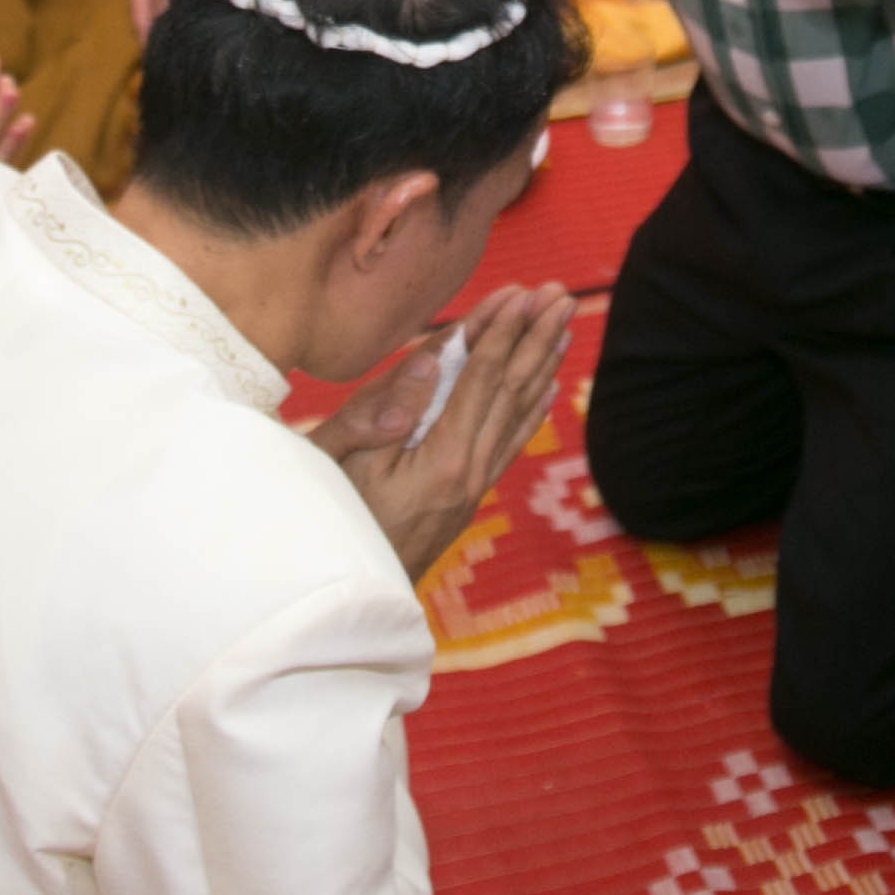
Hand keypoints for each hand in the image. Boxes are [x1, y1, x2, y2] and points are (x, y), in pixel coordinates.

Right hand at [309, 283, 577, 580]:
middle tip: (561, 296)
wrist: (348, 601)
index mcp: (441, 458)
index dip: (502, 331)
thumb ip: (382, 410)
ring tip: (564, 326)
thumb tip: (430, 360)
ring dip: (542, 365)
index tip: (524, 293)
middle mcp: (469, 472)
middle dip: (536, 338)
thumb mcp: (338, 463)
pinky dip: (531, 413)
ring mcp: (472, 488)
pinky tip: (547, 392)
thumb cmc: (330, 523)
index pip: (480, 379)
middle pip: (511, 391)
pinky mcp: (466, 498)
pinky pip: (508, 446)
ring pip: (517, 415)